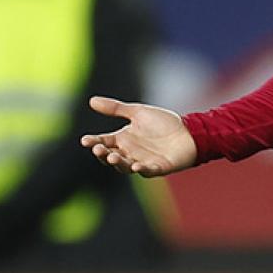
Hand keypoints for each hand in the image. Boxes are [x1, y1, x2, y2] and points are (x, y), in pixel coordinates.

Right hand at [80, 96, 197, 176]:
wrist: (188, 131)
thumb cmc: (163, 122)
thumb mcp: (137, 112)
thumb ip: (115, 108)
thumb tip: (91, 101)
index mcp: (123, 139)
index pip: (103, 142)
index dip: (93, 142)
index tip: (84, 140)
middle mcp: (130, 152)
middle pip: (111, 156)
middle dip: (103, 154)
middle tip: (98, 149)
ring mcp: (142, 161)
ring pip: (125, 166)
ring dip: (118, 162)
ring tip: (112, 157)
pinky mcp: (157, 168)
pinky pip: (147, 171)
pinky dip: (140, 169)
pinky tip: (135, 166)